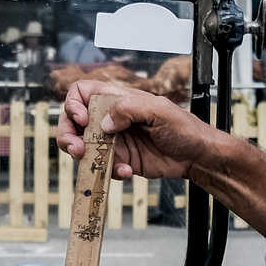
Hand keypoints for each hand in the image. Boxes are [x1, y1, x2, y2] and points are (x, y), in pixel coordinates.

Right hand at [58, 81, 216, 179]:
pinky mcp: (120, 161)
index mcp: (117, 99)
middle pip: (73, 122)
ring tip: (100, 163)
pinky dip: (110, 172)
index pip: (81, 93)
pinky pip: (102, 167)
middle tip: (77, 148)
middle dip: (68, 135)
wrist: (197, 156)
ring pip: (82, 147)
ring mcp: (114, 141)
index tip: (82, 119)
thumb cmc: (184, 128)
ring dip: (85, 157)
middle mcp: (111, 119)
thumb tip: (105, 123)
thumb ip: (129, 110)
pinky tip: (128, 172)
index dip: (73, 104)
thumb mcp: (159, 111)